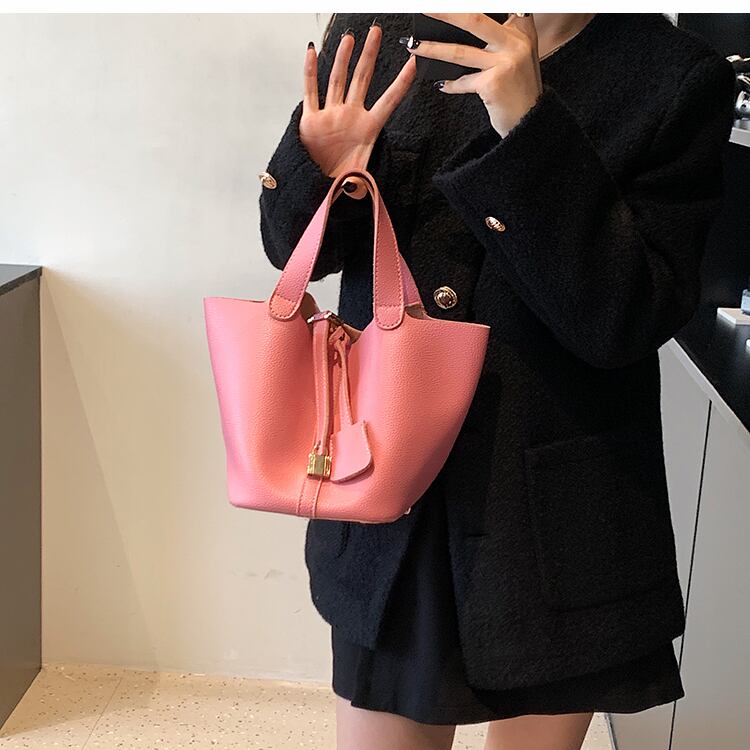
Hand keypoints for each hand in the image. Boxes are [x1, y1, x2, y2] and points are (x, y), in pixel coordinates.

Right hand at [301, 23, 416, 197]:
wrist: (318, 189)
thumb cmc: (342, 184)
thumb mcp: (359, 184)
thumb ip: (362, 184)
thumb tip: (362, 192)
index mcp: (368, 129)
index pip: (388, 101)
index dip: (401, 84)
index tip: (413, 64)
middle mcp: (350, 117)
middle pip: (362, 80)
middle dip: (369, 56)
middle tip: (376, 32)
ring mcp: (331, 116)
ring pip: (338, 80)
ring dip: (343, 59)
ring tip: (349, 38)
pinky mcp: (311, 121)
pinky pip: (310, 92)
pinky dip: (310, 72)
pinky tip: (312, 52)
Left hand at [404, 13, 541, 136]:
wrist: (530, 119)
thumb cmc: (519, 88)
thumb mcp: (517, 54)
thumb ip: (499, 37)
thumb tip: (462, 23)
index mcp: (521, 29)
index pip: (493, 8)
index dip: (465, 7)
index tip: (444, 4)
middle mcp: (515, 42)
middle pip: (473, 20)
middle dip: (445, 12)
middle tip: (424, 8)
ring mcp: (505, 62)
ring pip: (460, 51)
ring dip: (432, 49)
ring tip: (413, 45)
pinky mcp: (493, 84)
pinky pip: (463, 81)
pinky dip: (450, 84)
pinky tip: (441, 84)